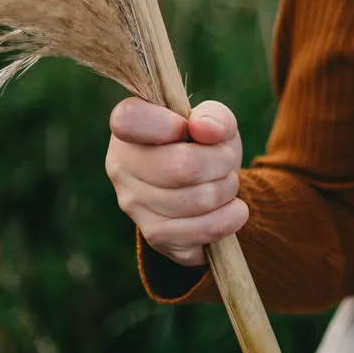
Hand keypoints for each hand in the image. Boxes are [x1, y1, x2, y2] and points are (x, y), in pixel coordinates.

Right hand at [105, 98, 248, 266]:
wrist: (205, 188)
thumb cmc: (204, 144)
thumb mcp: (214, 121)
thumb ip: (213, 116)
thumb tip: (204, 128)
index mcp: (128, 128)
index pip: (128, 120)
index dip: (166, 123)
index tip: (187, 127)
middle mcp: (121, 166)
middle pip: (182, 166)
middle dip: (221, 161)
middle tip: (226, 160)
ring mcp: (134, 205)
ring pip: (198, 200)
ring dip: (228, 189)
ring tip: (226, 183)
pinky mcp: (155, 236)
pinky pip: (204, 230)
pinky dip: (230, 217)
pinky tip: (233, 209)